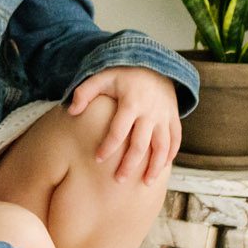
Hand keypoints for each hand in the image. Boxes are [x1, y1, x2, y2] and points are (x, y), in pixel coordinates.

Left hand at [68, 67, 182, 182]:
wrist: (154, 64)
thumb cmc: (123, 74)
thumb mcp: (102, 77)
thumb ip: (84, 92)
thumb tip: (71, 111)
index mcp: (131, 103)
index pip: (118, 131)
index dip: (108, 146)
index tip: (98, 159)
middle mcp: (150, 112)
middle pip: (140, 144)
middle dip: (130, 164)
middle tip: (118, 180)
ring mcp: (164, 116)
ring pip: (162, 146)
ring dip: (155, 166)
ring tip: (146, 182)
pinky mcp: (174, 117)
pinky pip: (176, 139)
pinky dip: (171, 154)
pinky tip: (162, 167)